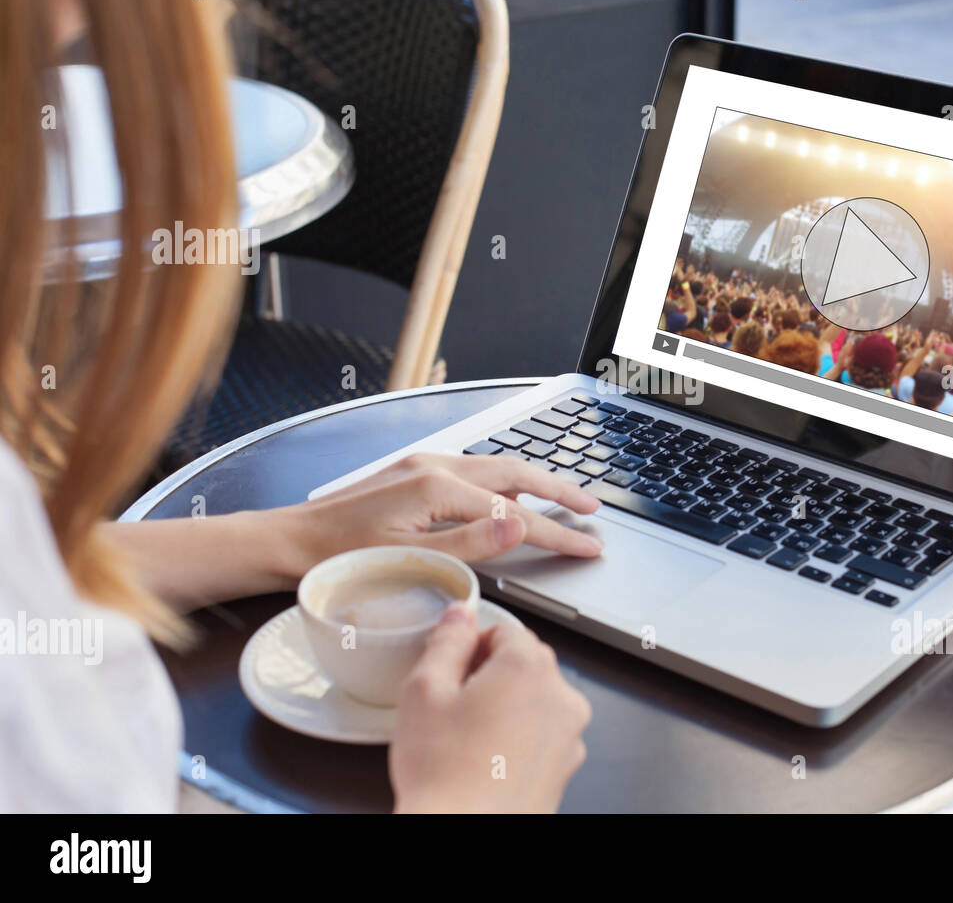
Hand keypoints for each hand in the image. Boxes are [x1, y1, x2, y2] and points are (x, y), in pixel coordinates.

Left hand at [287, 453, 603, 574]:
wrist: (288, 541)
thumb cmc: (339, 557)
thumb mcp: (410, 559)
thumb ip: (471, 543)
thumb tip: (520, 522)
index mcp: (437, 486)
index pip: (515, 513)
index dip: (557, 532)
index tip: (589, 545)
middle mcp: (434, 466)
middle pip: (515, 472)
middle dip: (558, 489)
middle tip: (592, 509)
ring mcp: (422, 465)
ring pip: (495, 469)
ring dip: (533, 483)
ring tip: (563, 500)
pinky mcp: (413, 473)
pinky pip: (472, 473)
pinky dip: (502, 485)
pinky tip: (508, 500)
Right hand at [391, 604, 590, 812]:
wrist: (464, 833)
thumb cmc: (443, 774)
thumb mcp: (424, 690)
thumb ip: (447, 640)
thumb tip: (461, 615)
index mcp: (529, 666)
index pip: (504, 630)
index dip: (471, 648)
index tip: (451, 673)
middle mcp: (560, 696)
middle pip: (524, 663)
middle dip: (489, 676)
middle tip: (452, 708)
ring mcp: (569, 734)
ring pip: (534, 701)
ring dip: (506, 708)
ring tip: (467, 740)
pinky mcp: (567, 767)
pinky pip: (541, 735)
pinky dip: (518, 740)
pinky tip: (485, 761)